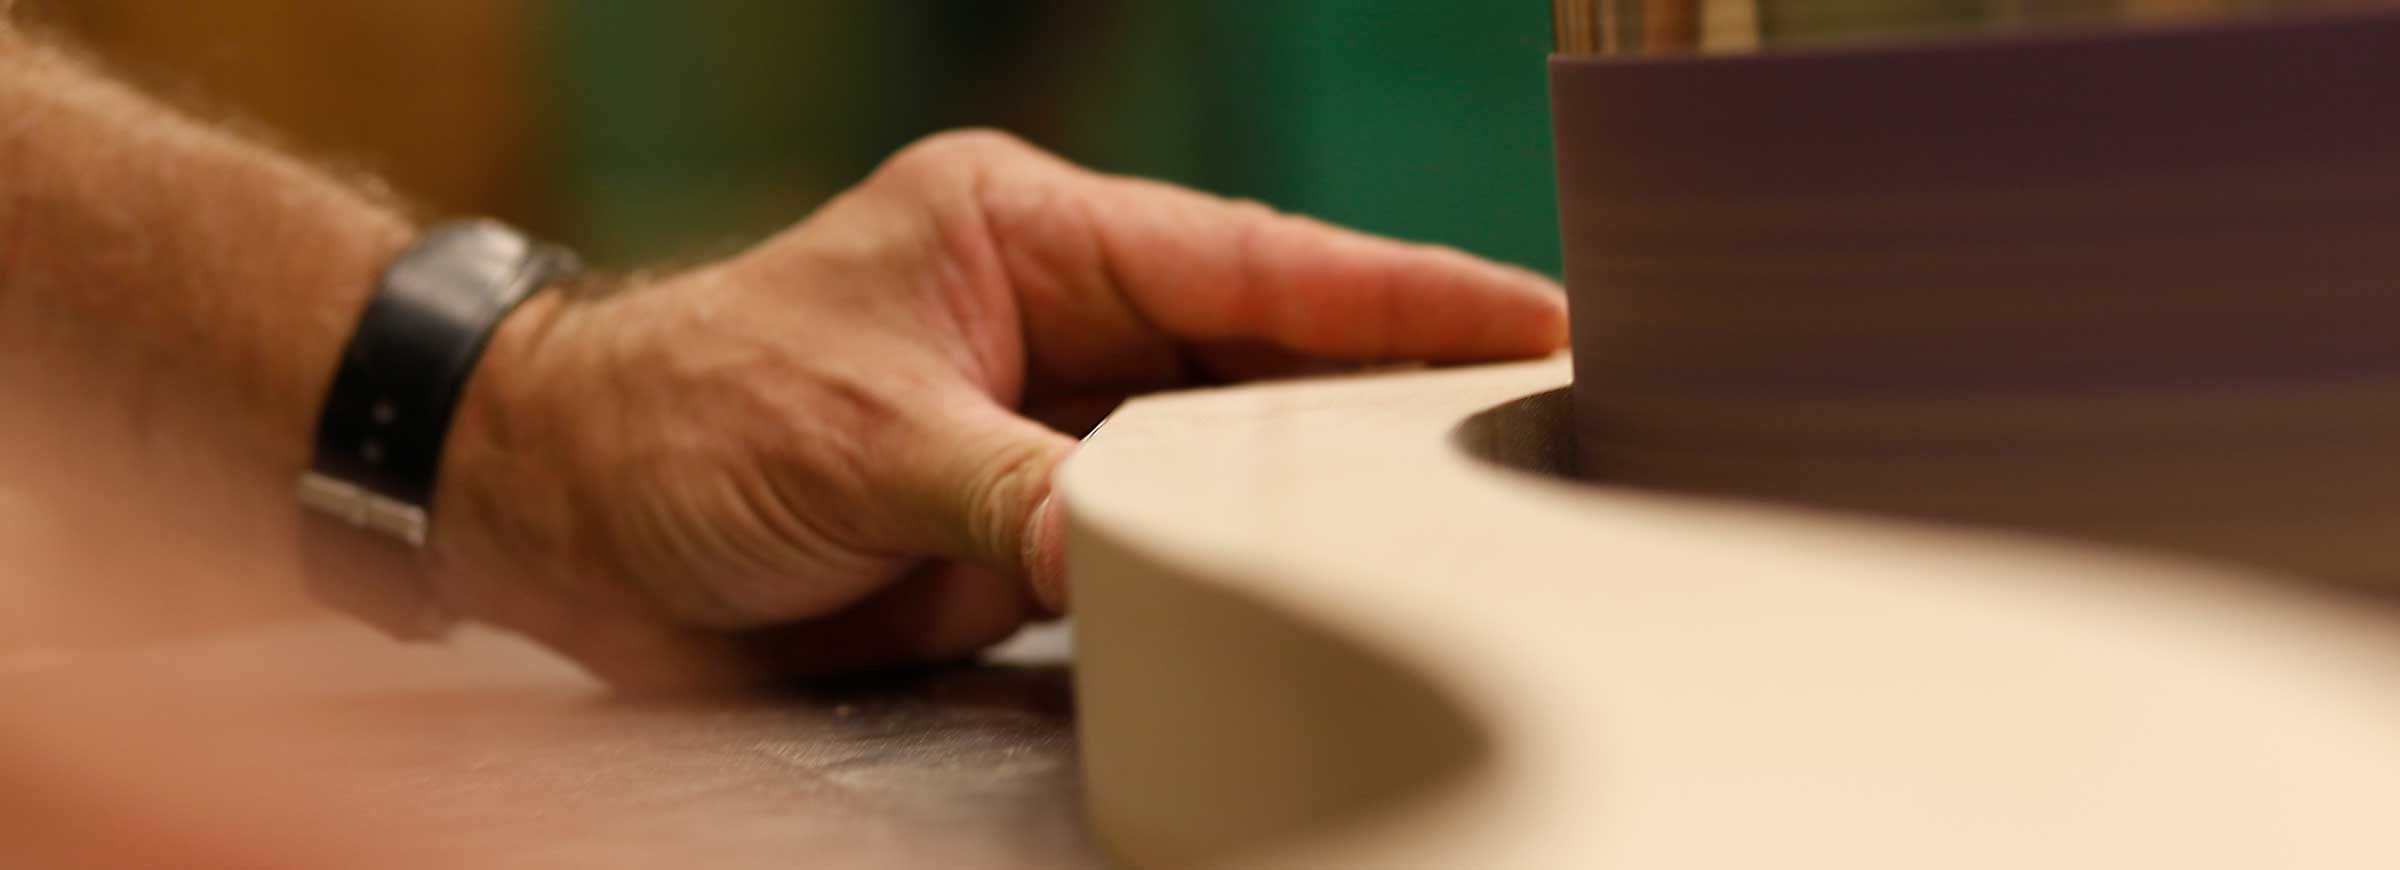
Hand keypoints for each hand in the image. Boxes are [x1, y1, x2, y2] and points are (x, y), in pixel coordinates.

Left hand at [427, 131, 1565, 688]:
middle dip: (1394, 384)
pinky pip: (1159, 533)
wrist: (565, 511)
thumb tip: (1138, 552)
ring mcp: (1047, 418)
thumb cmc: (682, 420)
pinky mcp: (1023, 515)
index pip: (1249, 261)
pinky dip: (1230, 557)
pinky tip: (1310, 578)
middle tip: (1540, 418)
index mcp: (1026, 234)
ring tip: (1460, 507)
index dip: (1397, 291)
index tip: (1528, 313)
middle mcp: (1055, 316)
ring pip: (1228, 445)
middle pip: (1268, 350)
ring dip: (1324, 479)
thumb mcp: (858, 440)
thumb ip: (1015, 494)